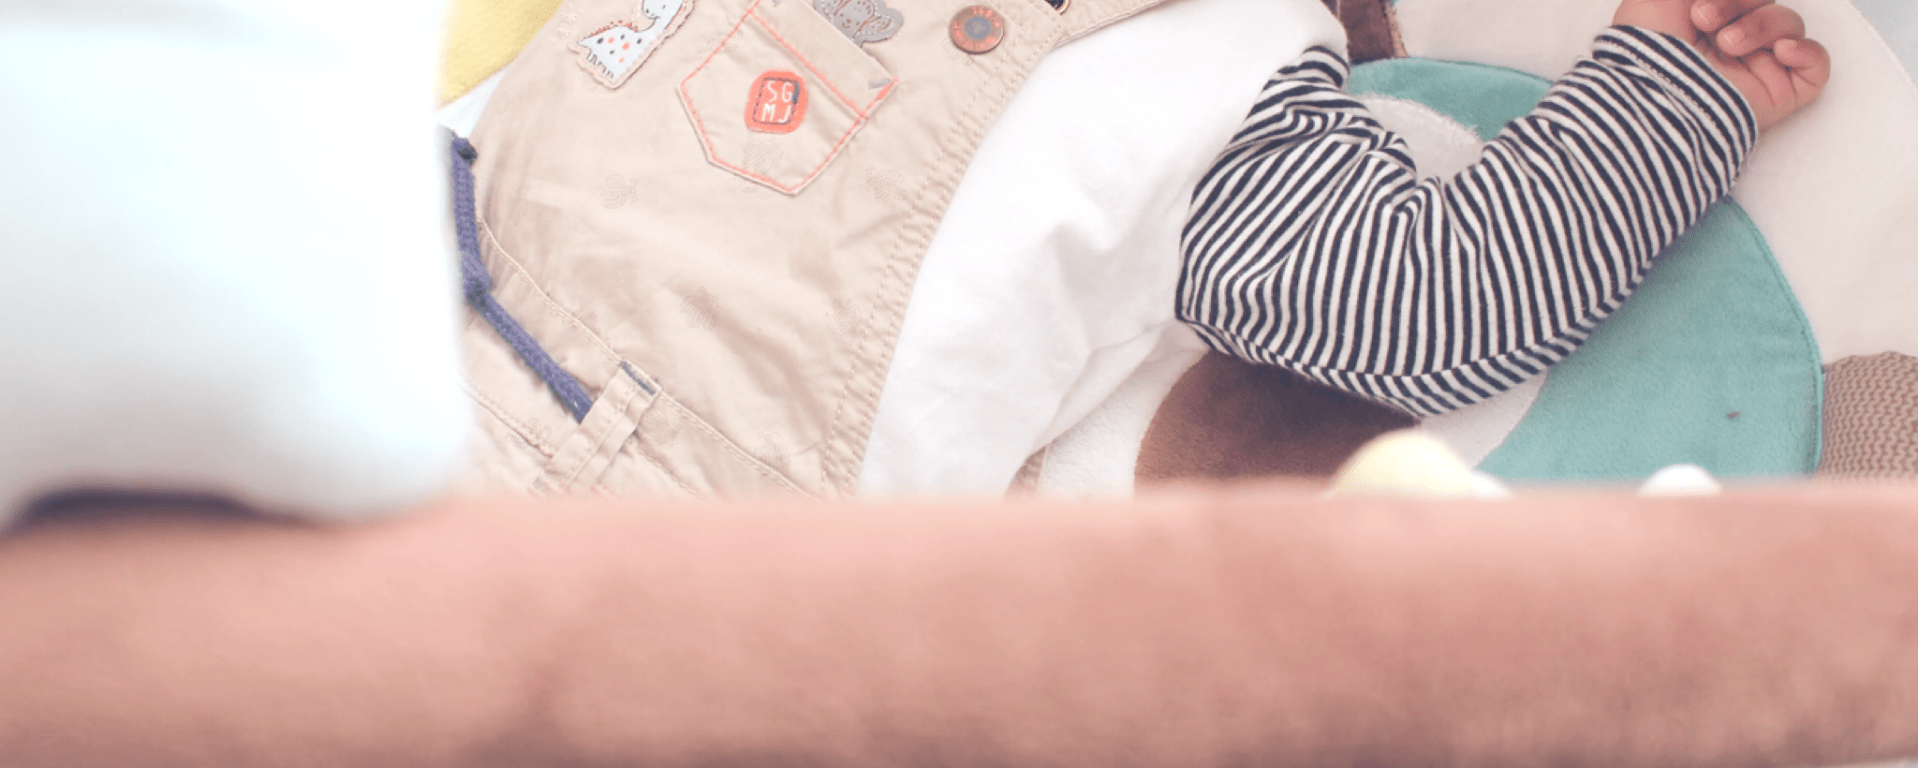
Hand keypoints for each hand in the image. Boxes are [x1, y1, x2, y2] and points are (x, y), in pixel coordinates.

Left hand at [1613, 0, 1830, 129]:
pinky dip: (1807, 51)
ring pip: (1789, 25)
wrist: (1648, 95)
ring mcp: (1757, 68)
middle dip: (1738, 4)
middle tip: (1703, 19)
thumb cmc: (1645, 46)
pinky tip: (1781, 51)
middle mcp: (1733, 44)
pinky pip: (1816, 64)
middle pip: (1766, 4)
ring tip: (1727, 45)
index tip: (1697, 8)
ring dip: (1762, 25)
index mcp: (1706, 22)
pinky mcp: (1778, 93)